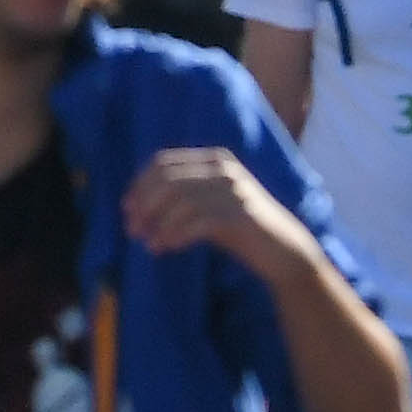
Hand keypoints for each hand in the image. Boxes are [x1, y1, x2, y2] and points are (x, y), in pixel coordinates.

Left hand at [122, 146, 289, 263]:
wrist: (284, 250)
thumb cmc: (240, 230)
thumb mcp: (207, 206)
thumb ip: (181, 198)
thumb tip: (137, 206)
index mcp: (213, 160)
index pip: (164, 162)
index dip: (140, 184)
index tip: (127, 208)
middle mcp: (224, 169)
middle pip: (169, 180)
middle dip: (144, 204)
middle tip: (132, 229)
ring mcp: (235, 190)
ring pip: (182, 201)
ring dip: (158, 223)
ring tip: (148, 243)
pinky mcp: (242, 215)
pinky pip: (199, 222)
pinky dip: (176, 234)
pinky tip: (165, 247)